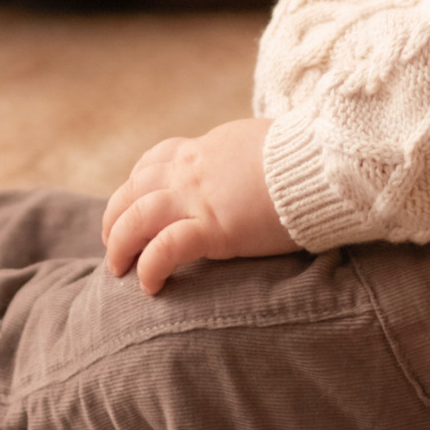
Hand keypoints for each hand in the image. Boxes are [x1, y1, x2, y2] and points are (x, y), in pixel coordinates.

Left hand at [101, 119, 295, 295]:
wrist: (318, 163)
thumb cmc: (302, 156)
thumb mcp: (261, 144)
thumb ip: (243, 159)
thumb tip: (250, 167)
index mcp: (204, 149)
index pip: (156, 160)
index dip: (137, 183)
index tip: (132, 201)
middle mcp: (191, 170)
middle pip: (135, 188)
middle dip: (116, 215)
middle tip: (111, 241)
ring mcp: (199, 198)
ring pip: (138, 216)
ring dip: (120, 242)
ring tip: (117, 268)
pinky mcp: (215, 228)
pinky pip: (167, 248)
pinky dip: (150, 266)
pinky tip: (148, 285)